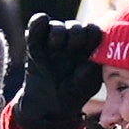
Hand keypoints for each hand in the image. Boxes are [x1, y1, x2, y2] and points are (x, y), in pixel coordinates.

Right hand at [17, 14, 105, 128]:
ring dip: (59, 32)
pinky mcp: (35, 44)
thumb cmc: (72, 95)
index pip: (93, 31)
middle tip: (72, 49)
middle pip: (75, 26)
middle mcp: (71, 44)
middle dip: (75, 34)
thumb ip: (90, 71)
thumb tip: (87, 58)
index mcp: (88, 50)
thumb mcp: (87, 86)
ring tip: (55, 46)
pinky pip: (37, 25)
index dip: (92, 33)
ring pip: (57, 25)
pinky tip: (42, 23)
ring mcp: (53, 43)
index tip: (88, 47)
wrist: (48, 107)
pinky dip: (39, 22)